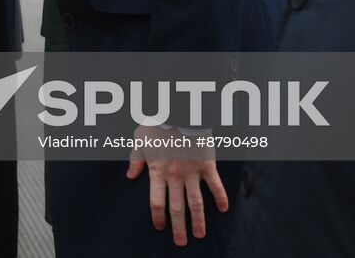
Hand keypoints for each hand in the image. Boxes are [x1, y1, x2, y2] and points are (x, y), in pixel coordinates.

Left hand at [126, 125, 227, 246]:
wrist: (178, 111)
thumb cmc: (157, 123)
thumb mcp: (140, 139)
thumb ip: (136, 159)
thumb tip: (130, 175)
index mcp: (157, 172)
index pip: (156, 201)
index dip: (158, 217)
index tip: (160, 227)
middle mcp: (175, 176)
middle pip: (176, 208)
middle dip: (178, 227)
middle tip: (181, 243)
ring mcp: (192, 172)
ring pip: (196, 202)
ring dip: (198, 220)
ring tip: (200, 234)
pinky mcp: (206, 165)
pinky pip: (215, 185)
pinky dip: (221, 197)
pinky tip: (223, 209)